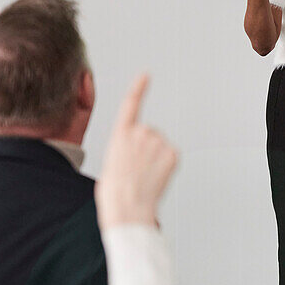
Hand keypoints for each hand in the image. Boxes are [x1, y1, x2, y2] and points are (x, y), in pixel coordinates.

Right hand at [95, 75, 178, 229]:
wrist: (127, 209)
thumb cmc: (115, 192)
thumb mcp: (112, 163)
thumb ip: (126, 149)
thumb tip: (139, 153)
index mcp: (120, 135)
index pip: (131, 105)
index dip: (138, 89)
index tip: (146, 75)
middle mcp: (140, 133)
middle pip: (149, 134)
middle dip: (145, 149)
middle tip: (137, 170)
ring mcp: (159, 141)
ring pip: (160, 145)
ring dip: (155, 158)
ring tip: (144, 176)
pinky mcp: (173, 152)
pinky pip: (171, 155)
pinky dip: (166, 165)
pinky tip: (156, 177)